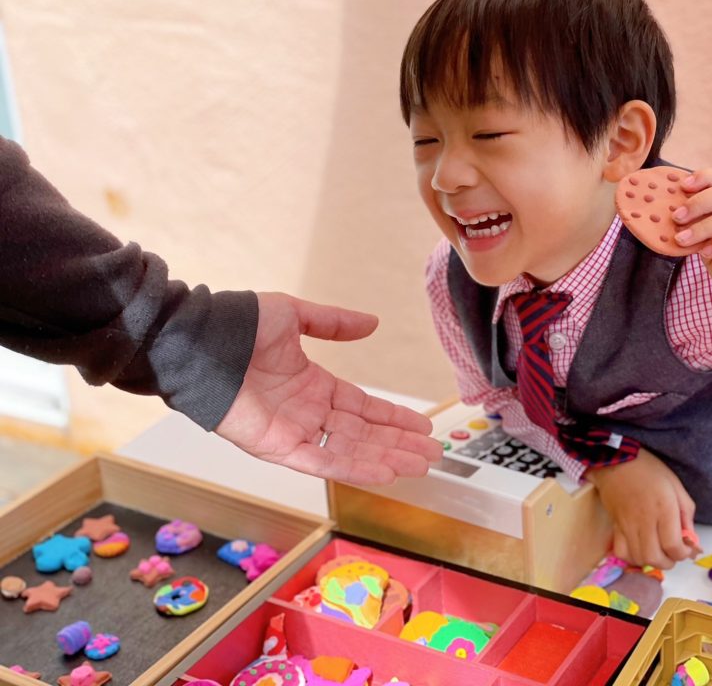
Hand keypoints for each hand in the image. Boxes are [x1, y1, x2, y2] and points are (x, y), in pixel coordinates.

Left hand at [215, 292, 441, 484]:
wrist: (200, 341)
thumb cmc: (239, 325)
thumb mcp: (294, 315)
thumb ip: (333, 323)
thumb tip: (372, 323)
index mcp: (313, 384)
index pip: (364, 406)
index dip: (394, 417)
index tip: (422, 425)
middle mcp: (308, 412)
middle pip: (365, 434)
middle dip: (400, 444)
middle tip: (434, 454)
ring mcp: (294, 431)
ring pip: (351, 451)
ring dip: (387, 459)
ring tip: (421, 466)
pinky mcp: (278, 447)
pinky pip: (322, 462)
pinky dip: (355, 469)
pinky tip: (385, 472)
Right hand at [585, 447, 698, 568]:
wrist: (616, 461)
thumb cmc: (650, 470)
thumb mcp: (676, 487)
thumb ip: (687, 515)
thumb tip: (692, 541)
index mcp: (663, 508)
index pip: (673, 546)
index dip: (684, 554)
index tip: (688, 549)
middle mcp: (644, 521)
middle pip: (655, 558)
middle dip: (669, 562)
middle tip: (674, 552)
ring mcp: (627, 526)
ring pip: (639, 559)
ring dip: (652, 562)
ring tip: (659, 552)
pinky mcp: (615, 527)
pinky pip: (622, 553)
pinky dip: (633, 558)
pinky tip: (641, 550)